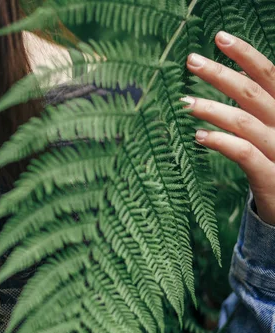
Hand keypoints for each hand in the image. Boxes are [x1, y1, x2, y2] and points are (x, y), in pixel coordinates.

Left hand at [183, 31, 274, 224]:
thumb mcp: (271, 129)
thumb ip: (257, 105)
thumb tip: (234, 77)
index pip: (268, 74)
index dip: (245, 55)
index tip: (220, 37)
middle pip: (251, 93)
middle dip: (220, 75)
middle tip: (191, 61)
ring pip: (244, 122)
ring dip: (212, 109)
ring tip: (185, 102)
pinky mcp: (271, 177)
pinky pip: (244, 154)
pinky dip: (221, 142)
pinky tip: (198, 136)